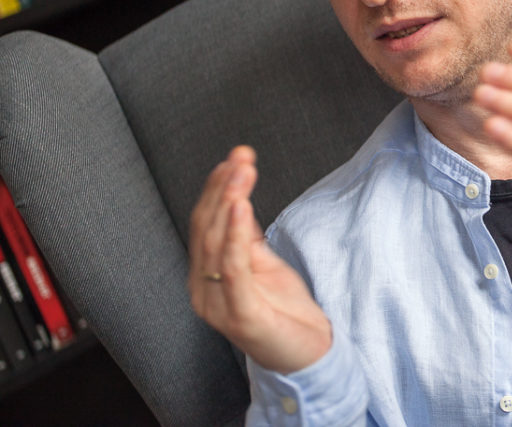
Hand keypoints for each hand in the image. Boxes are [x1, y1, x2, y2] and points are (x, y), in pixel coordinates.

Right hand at [188, 146, 331, 373]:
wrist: (308, 354)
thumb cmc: (284, 311)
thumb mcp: (264, 263)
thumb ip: (246, 237)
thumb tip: (238, 197)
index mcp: (206, 274)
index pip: (205, 223)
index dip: (217, 188)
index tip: (235, 157)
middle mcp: (203, 289)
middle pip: (207, 228)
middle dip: (224, 188)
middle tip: (240, 157)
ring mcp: (218, 304)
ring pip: (216, 243)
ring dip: (230, 201)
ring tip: (242, 172)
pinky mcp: (240, 315)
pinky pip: (234, 268)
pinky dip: (236, 235)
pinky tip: (242, 207)